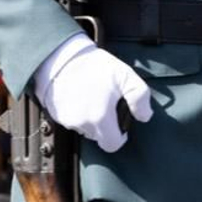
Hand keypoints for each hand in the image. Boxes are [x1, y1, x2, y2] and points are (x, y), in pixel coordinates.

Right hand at [32, 34, 152, 152]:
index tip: (120, 122)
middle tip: (106, 103)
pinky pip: (72, 121)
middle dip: (105, 125)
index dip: (120, 136)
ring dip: (91, 119)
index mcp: (99, 118)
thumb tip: (145, 115)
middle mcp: (82, 124)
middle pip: (99, 137)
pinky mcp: (57, 115)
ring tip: (93, 97)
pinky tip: (81, 96)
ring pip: (85, 129)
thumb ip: (139, 97)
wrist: (62, 57)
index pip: (112, 145)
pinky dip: (78, 113)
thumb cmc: (93, 66)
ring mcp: (67, 120)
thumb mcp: (125, 75)